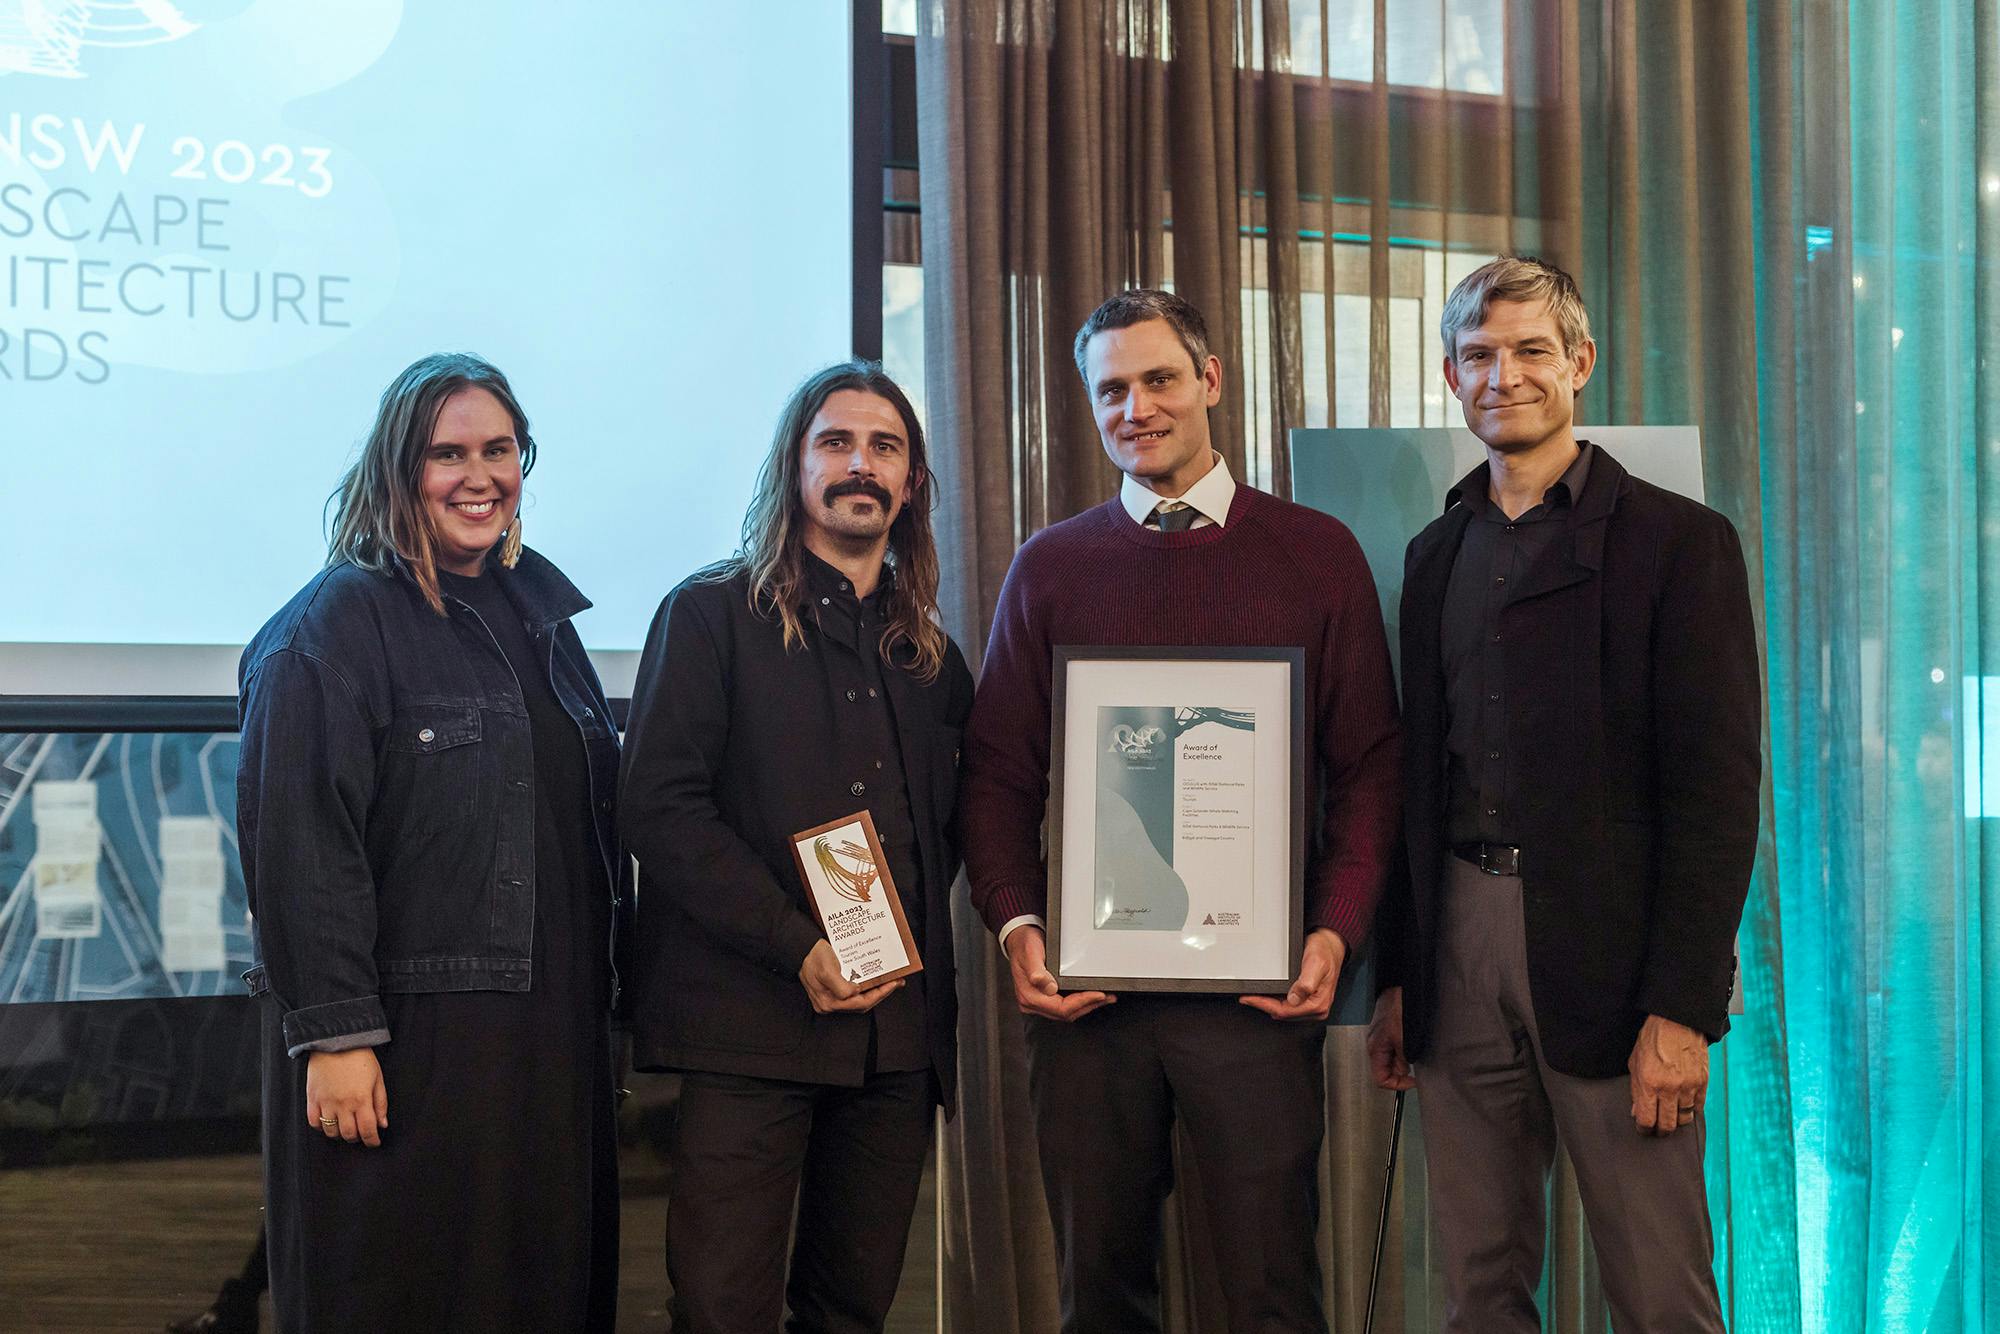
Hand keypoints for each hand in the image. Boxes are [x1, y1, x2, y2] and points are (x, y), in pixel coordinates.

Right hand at [306, 1048, 387, 1146]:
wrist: (336, 1041)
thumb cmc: (360, 1058)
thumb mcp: (377, 1078)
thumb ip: (380, 1103)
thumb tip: (382, 1124)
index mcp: (362, 1099)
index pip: (367, 1130)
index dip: (372, 1141)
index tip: (374, 1142)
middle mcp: (343, 1104)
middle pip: (349, 1134)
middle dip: (357, 1138)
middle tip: (360, 1134)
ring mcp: (325, 1102)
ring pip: (331, 1132)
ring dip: (339, 1134)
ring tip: (345, 1128)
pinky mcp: (312, 1098)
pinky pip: (313, 1122)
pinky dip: (321, 1127)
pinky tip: (328, 1122)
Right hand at [798, 939, 902, 1013]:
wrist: (801, 947)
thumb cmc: (813, 956)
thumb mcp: (826, 970)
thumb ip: (841, 986)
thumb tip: (856, 992)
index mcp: (829, 1002)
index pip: (861, 1003)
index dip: (880, 994)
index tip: (893, 983)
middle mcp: (829, 1004)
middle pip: (862, 1004)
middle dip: (881, 993)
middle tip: (896, 982)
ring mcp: (830, 998)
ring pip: (859, 1000)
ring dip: (875, 991)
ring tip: (889, 981)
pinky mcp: (832, 991)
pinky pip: (854, 993)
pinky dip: (866, 987)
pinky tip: (874, 979)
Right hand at [1003, 926, 1113, 1021]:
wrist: (1018, 938)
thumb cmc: (1024, 944)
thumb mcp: (1030, 953)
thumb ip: (1038, 971)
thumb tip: (1049, 987)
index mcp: (1030, 996)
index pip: (1061, 1008)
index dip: (1082, 1003)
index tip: (1098, 994)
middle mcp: (1033, 1002)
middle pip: (1066, 1013)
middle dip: (1088, 1005)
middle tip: (1107, 997)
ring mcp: (1038, 1001)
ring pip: (1066, 1012)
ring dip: (1086, 1006)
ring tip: (1103, 998)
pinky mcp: (1044, 997)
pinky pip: (1064, 1006)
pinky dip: (1079, 1003)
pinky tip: (1090, 997)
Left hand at [1242, 927, 1346, 1019]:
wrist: (1330, 945)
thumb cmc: (1324, 952)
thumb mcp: (1315, 963)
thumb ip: (1306, 983)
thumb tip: (1294, 998)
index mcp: (1318, 1003)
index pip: (1285, 1011)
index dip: (1264, 1005)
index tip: (1249, 999)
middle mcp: (1316, 1008)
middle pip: (1283, 1014)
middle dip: (1264, 1006)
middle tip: (1247, 998)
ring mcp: (1312, 1006)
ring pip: (1284, 1012)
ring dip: (1268, 1005)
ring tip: (1253, 997)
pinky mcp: (1308, 1001)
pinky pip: (1288, 1006)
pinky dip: (1275, 1002)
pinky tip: (1267, 996)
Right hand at [1366, 986, 1414, 1089]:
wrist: (1401, 988)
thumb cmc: (1401, 1012)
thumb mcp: (1404, 1039)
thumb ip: (1402, 1058)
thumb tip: (1402, 1070)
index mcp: (1375, 1049)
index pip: (1380, 1079)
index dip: (1397, 1084)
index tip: (1413, 1081)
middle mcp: (1373, 1045)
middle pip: (1384, 1069)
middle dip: (1400, 1072)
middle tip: (1415, 1067)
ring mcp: (1379, 1037)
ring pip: (1389, 1059)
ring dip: (1402, 1061)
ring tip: (1415, 1055)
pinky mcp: (1386, 1030)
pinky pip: (1392, 1048)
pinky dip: (1402, 1051)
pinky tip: (1412, 1045)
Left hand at [1627, 1014, 1708, 1135]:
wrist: (1677, 1022)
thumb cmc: (1653, 1039)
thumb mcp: (1635, 1063)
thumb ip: (1636, 1090)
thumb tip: (1637, 1112)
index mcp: (1649, 1083)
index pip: (1647, 1120)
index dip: (1644, 1129)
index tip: (1644, 1129)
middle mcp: (1669, 1088)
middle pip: (1667, 1125)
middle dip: (1660, 1131)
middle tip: (1658, 1130)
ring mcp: (1688, 1086)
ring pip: (1684, 1119)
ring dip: (1676, 1122)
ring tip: (1671, 1119)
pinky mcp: (1703, 1082)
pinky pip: (1698, 1107)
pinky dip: (1691, 1112)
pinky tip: (1684, 1110)